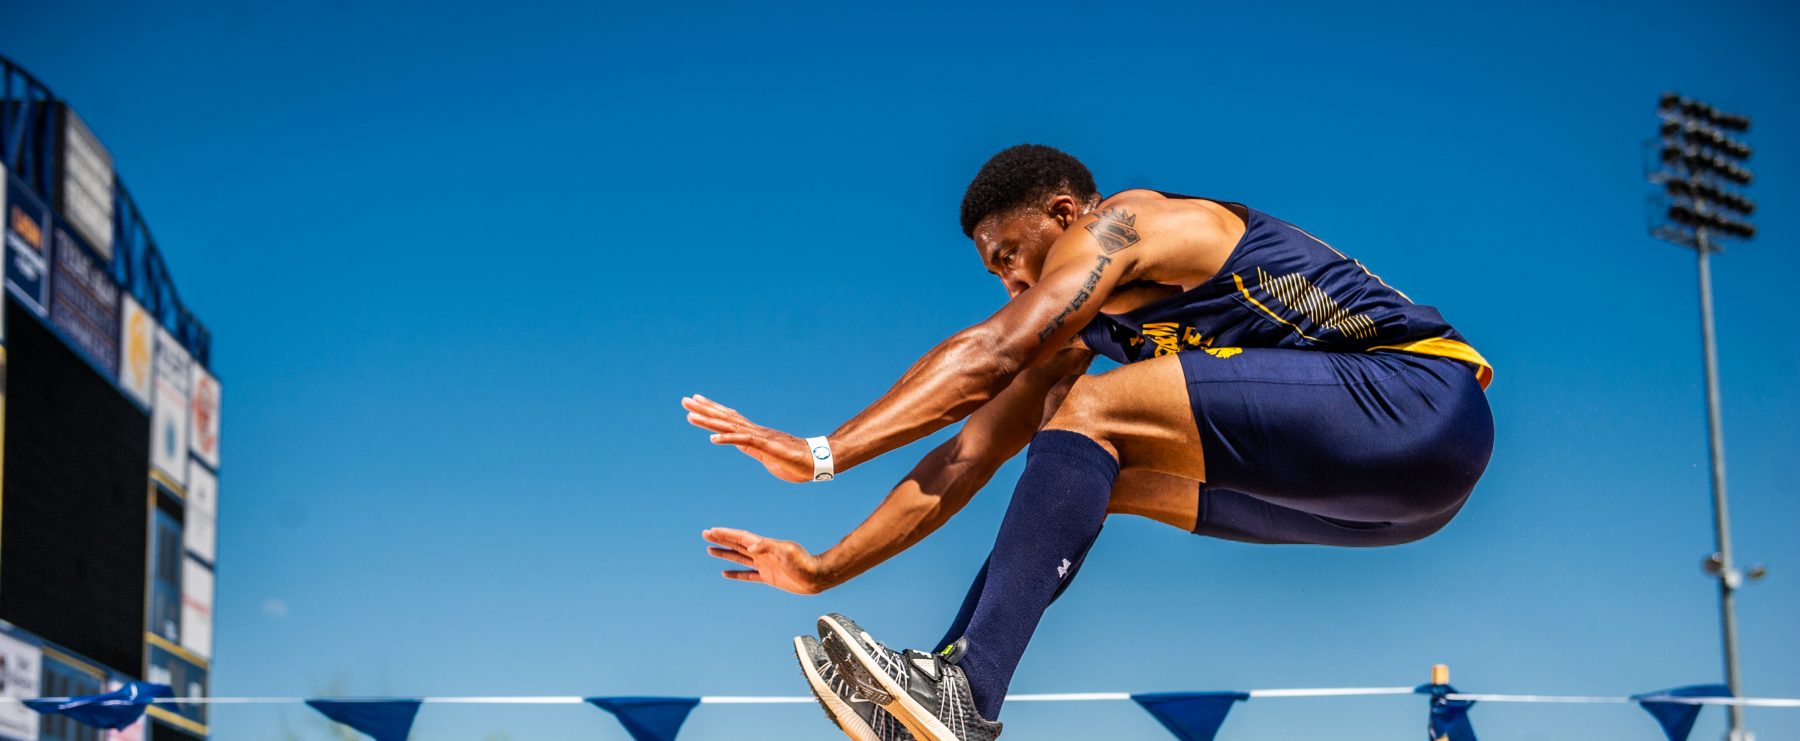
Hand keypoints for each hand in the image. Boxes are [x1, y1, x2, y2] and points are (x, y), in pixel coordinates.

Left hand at [682, 394, 815, 482]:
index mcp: (754, 434)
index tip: (695, 402)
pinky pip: (744, 441)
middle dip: (704, 409)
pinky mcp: (767, 446)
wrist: (817, 462)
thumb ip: (753, 448)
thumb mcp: (767, 456)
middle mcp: (755, 431)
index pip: (729, 418)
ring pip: (730, 427)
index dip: (712, 410)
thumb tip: (743, 444)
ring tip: (690, 415)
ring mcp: (760, 437)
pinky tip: (712, 439)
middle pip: (725, 418)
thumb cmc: (795, 461)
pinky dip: (727, 439)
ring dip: (709, 421)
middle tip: (684, 400)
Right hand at [703, 527, 828, 594]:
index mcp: (764, 546)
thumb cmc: (804, 563)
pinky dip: (736, 573)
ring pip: (739, 558)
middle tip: (705, 534)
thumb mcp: (787, 552)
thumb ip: (768, 548)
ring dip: (725, 553)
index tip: (712, 531)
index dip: (726, 534)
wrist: (817, 577)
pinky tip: (725, 573)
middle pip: (736, 545)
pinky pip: (747, 575)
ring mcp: (764, 565)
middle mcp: (762, 553)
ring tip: (710, 550)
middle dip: (721, 539)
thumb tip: (750, 546)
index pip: (740, 537)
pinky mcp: (768, 577)